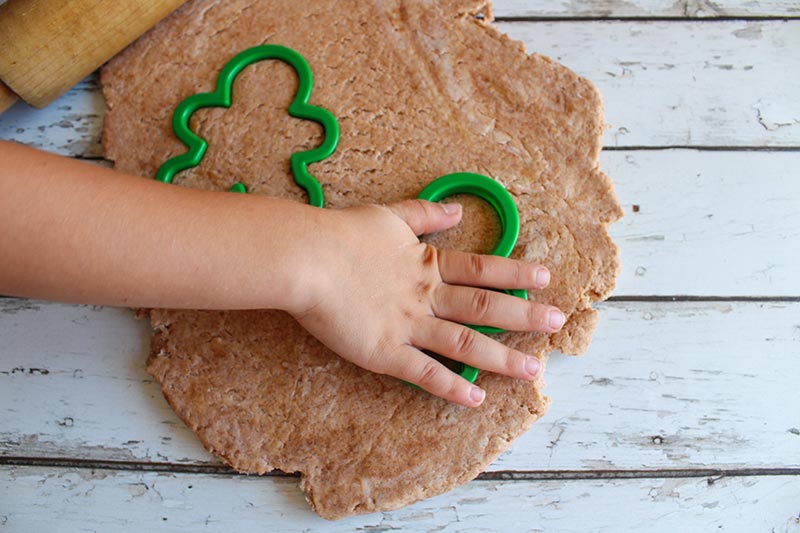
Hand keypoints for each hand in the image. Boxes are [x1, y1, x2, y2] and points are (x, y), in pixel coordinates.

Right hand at [292, 199, 564, 406]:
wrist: (306, 257)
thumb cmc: (342, 234)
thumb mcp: (389, 216)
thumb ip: (425, 215)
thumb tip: (456, 210)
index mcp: (427, 264)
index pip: (482, 268)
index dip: (515, 272)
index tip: (546, 278)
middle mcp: (425, 296)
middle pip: (484, 306)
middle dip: (524, 316)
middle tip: (557, 323)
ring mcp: (408, 325)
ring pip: (464, 343)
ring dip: (501, 357)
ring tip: (533, 370)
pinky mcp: (384, 352)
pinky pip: (424, 373)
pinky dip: (451, 386)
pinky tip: (476, 397)